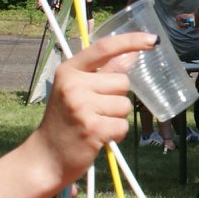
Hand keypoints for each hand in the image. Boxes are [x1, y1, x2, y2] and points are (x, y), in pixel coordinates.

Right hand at [34, 33, 147, 181]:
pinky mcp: (93, 128)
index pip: (104, 48)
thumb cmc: (65, 122)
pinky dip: (116, 134)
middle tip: (95, 111)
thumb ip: (102, 73)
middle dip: (117, 97)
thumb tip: (132, 55)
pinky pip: (123, 125)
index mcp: (68, 70)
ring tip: (95, 124)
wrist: (46, 157)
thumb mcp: (76, 91)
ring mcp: (82, 107)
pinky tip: (99, 137)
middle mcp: (73, 85)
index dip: (131, 41)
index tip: (153, 40)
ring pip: (125, 104)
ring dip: (116, 117)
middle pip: (122, 81)